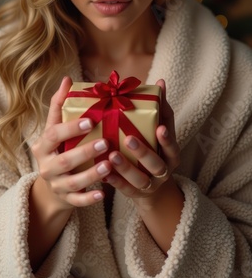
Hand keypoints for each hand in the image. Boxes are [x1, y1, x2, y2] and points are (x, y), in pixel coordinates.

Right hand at [31, 77, 111, 209]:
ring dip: (91, 174)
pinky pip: (77, 201)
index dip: (70, 128)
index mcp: (43, 145)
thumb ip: (60, 106)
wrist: (51, 185)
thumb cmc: (58, 149)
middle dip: (84, 152)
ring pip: (72, 182)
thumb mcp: (55, 129)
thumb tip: (67, 79)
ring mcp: (56, 184)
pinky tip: (103, 193)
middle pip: (64, 160)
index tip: (89, 121)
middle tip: (105, 141)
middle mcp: (46, 166)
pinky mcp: (66, 199)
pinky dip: (89, 198)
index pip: (54, 135)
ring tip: (109, 165)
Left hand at [104, 79, 179, 200]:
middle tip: (128, 139)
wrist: (154, 186)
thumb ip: (160, 110)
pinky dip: (115, 182)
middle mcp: (163, 171)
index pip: (172, 146)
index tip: (159, 127)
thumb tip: (161, 82)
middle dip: (143, 152)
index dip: (167, 139)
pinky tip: (104, 173)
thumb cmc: (155, 149)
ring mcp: (150, 185)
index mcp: (171, 154)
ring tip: (111, 156)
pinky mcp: (135, 194)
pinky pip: (125, 190)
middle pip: (156, 165)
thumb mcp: (160, 132)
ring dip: (126, 168)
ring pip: (140, 180)